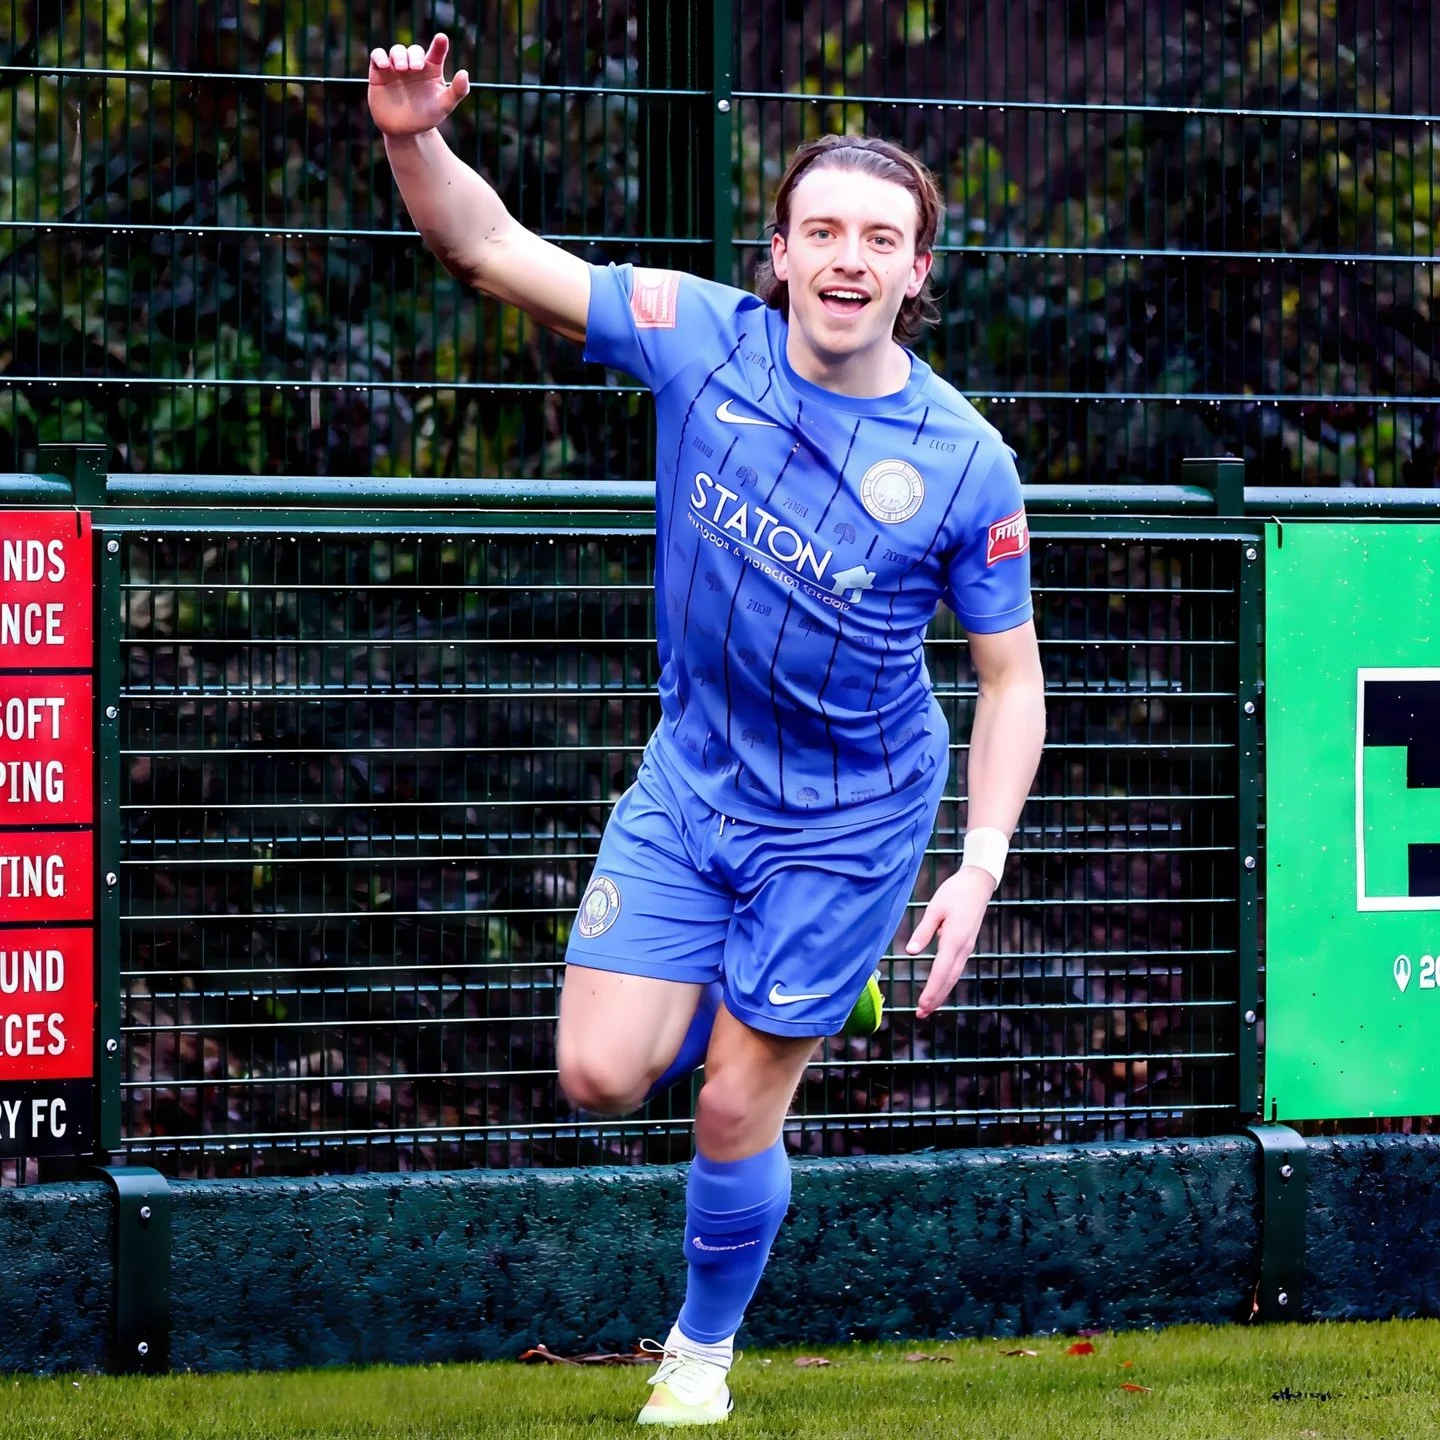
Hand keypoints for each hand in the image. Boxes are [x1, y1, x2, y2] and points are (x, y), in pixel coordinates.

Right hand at [368, 34, 469, 137]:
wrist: (405, 131)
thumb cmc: (426, 117)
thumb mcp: (444, 106)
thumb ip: (457, 91)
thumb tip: (464, 73)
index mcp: (431, 70)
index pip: (436, 52)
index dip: (439, 44)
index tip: (442, 38)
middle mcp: (414, 66)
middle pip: (414, 51)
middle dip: (415, 55)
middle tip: (416, 68)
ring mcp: (396, 68)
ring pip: (396, 51)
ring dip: (399, 56)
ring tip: (402, 69)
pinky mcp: (379, 73)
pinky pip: (377, 56)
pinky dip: (379, 56)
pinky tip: (384, 65)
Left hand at [905, 866, 994, 1019]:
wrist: (979, 883)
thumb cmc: (955, 892)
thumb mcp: (935, 908)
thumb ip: (923, 931)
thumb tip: (911, 952)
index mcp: (954, 940)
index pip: (941, 972)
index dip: (931, 991)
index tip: (921, 1006)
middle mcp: (963, 948)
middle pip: (949, 980)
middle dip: (935, 999)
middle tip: (920, 1015)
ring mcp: (967, 947)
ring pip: (954, 976)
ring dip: (941, 992)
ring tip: (928, 1007)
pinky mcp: (967, 944)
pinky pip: (956, 968)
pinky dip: (947, 981)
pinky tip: (939, 986)